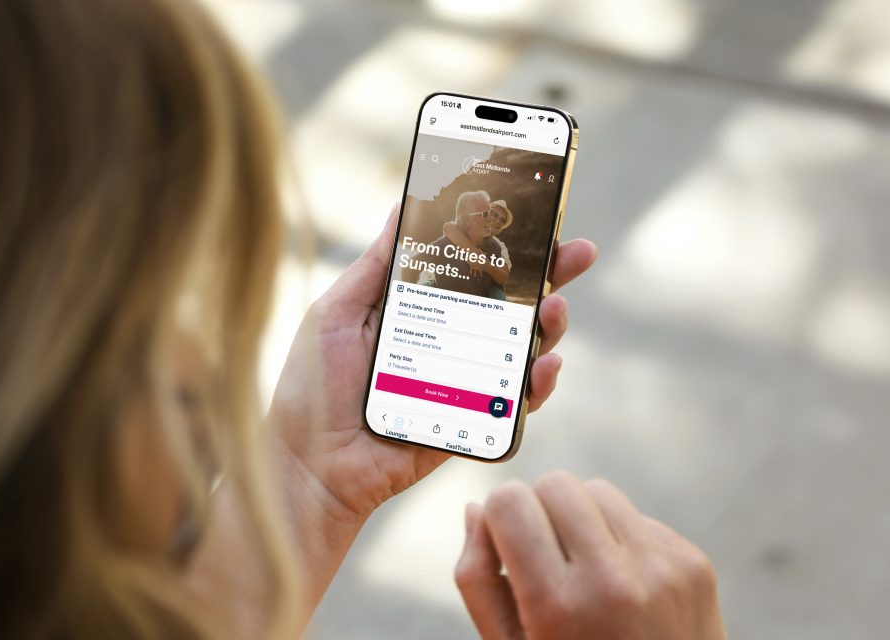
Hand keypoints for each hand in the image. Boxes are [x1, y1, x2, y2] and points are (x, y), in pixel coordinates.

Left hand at [271, 206, 596, 522]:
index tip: (538, 217)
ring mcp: (466, 382)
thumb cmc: (314, 386)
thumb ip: (378, 265)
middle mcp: (450, 341)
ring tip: (554, 307)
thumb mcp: (339, 310)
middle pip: (511, 303)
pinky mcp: (474, 421)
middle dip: (551, 275)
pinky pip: (517, 401)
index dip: (507, 245)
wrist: (310, 464)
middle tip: (579, 252)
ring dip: (550, 324)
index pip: (474, 269)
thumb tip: (402, 205)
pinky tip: (546, 363)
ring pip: (524, 348)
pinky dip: (539, 383)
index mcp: (421, 309)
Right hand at [455, 471, 726, 639]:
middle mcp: (613, 580)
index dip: (501, 519)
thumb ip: (478, 580)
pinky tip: (624, 588)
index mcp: (558, 606)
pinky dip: (621, 541)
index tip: (508, 549)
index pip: (510, 500)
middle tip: (546, 561)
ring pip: (598, 490)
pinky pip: (638, 518)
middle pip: (555, 483)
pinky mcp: (694, 565)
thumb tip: (475, 508)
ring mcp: (662, 569)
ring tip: (585, 573)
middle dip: (541, 511)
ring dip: (582, 520)